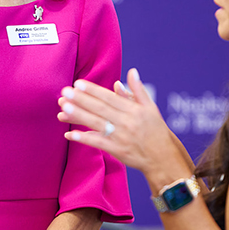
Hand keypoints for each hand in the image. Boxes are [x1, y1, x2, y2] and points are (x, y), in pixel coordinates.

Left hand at [57, 69, 190, 181]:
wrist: (164, 157)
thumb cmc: (156, 130)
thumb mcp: (151, 108)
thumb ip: (138, 90)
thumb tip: (131, 72)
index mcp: (134, 110)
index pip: (110, 98)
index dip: (94, 90)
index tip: (78, 83)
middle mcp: (127, 122)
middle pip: (101, 109)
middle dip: (82, 100)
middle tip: (64, 91)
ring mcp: (122, 136)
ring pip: (97, 124)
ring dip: (80, 115)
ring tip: (64, 108)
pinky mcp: (118, 150)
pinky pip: (98, 143)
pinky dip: (84, 138)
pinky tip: (69, 134)